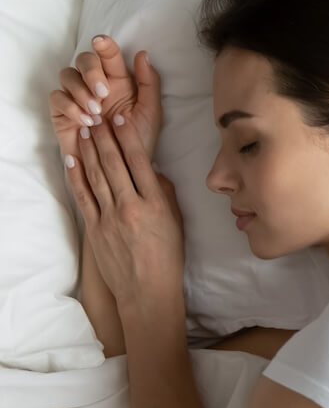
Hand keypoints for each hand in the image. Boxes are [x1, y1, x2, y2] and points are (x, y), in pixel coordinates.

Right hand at [48, 35, 161, 166]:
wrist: (121, 167)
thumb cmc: (137, 140)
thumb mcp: (151, 113)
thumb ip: (149, 83)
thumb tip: (143, 53)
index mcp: (119, 80)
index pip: (108, 54)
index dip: (104, 44)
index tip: (101, 42)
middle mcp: (95, 84)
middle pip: (83, 59)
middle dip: (91, 71)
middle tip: (103, 93)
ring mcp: (77, 96)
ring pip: (67, 75)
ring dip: (81, 91)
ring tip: (96, 112)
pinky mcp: (62, 112)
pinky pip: (57, 97)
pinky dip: (70, 106)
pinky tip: (86, 122)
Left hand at [64, 116, 184, 311]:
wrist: (147, 291)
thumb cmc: (168, 258)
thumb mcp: (177, 223)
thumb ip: (165, 195)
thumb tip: (153, 172)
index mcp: (156, 205)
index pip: (140, 163)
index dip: (128, 139)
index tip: (120, 120)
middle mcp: (131, 207)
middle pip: (114, 164)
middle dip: (104, 137)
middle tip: (97, 116)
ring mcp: (110, 218)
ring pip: (96, 176)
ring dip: (89, 149)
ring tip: (84, 129)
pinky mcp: (94, 229)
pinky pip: (84, 196)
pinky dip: (77, 175)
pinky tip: (73, 158)